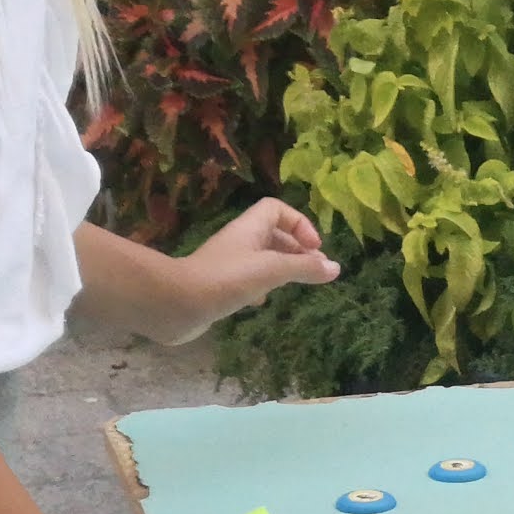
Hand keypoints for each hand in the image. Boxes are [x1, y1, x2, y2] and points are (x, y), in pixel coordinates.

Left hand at [170, 197, 338, 327]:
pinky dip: (262, 286)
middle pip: (273, 234)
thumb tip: (336, 268)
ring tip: (297, 284)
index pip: (277, 209)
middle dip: (297, 249)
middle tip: (315, 271)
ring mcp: (229, 264)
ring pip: (262, 258)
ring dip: (282, 268)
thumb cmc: (226, 279)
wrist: (177, 304)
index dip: (299, 223)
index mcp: (250, 228)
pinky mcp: (221, 285)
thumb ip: (304, 268)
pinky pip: (248, 279)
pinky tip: (263, 301)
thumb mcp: (272, 270)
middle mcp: (239, 241)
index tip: (314, 248)